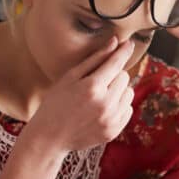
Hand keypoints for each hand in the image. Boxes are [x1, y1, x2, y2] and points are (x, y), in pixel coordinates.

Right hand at [22, 37, 135, 152]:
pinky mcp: (114, 131)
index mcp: (92, 87)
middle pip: (125, 77)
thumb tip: (115, 42)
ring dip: (118, 90)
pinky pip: (128, 109)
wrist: (49, 137)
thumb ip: (95, 59)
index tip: (129, 43)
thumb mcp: (70, 77)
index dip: (124, 51)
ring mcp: (111, 119)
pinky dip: (119, 105)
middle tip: (98, 80)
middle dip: (114, 75)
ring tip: (100, 96)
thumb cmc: (56, 102)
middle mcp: (105, 104)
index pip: (116, 63)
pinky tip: (102, 108)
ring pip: (129, 92)